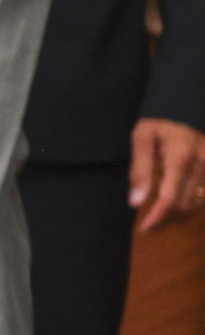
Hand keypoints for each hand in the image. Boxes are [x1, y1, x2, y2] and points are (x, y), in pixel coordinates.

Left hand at [131, 117, 204, 232]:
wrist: (184, 105)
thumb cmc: (158, 121)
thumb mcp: (141, 138)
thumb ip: (140, 170)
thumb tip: (136, 202)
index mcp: (180, 159)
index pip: (170, 199)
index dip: (157, 218)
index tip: (143, 229)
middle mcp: (200, 166)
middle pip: (184, 205)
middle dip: (165, 220)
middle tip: (147, 226)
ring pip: (198, 203)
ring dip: (178, 216)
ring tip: (159, 220)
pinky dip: (191, 206)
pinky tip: (176, 209)